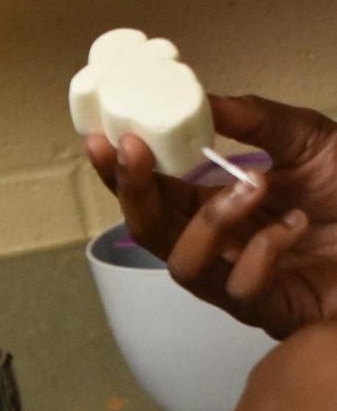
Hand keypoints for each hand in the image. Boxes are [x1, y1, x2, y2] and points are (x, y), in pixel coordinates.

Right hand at [86, 94, 336, 337]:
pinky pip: (240, 291)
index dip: (121, 170)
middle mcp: (222, 246)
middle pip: (150, 233)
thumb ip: (256, 119)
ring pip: (183, 267)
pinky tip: (293, 227)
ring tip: (254, 185)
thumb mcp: (309, 138)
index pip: (154, 192)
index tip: (101, 137)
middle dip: (135, 192)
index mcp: (221, 206)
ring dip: (208, 221)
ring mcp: (243, 282)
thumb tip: (204, 98)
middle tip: (136, 152)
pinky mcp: (272, 311)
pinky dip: (263, 253)